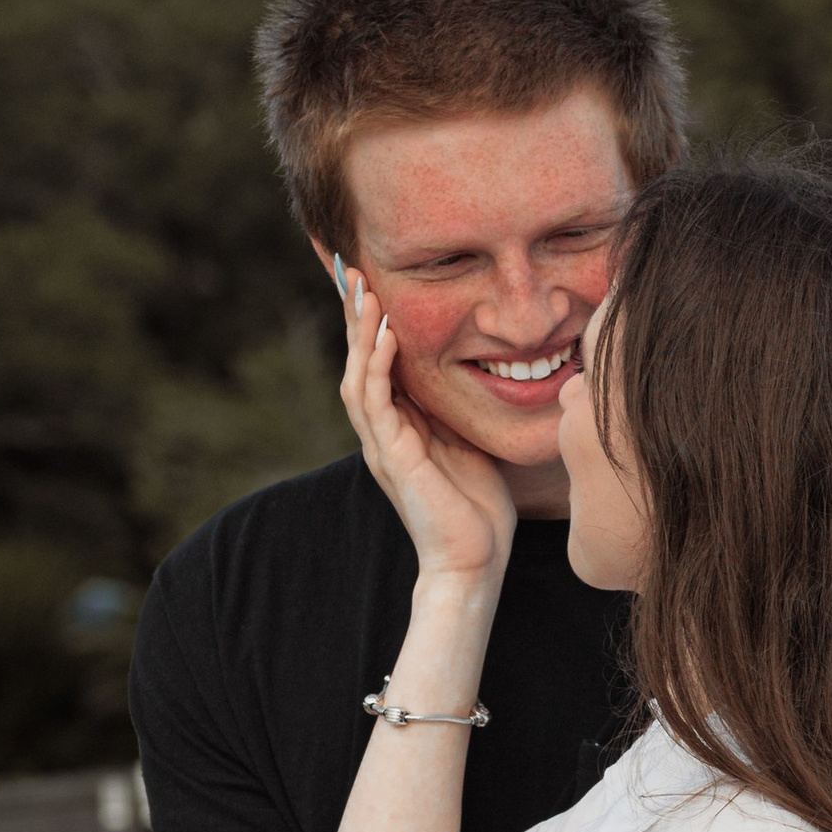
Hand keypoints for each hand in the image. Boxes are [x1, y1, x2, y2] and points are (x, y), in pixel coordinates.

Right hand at [339, 272, 514, 590]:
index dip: (371, 324)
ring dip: (359, 332)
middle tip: (350, 270)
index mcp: (400, 428)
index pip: (378, 365)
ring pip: (358, 377)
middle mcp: (383, 433)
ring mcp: (383, 445)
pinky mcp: (393, 457)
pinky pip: (376, 402)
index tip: (371, 282)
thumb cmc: (477, 508)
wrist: (474, 561)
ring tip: (362, 289)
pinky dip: (377, 365)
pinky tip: (383, 335)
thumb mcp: (469, 443)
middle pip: (357, 363)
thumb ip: (458, 411)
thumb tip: (480, 372)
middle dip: (355, 317)